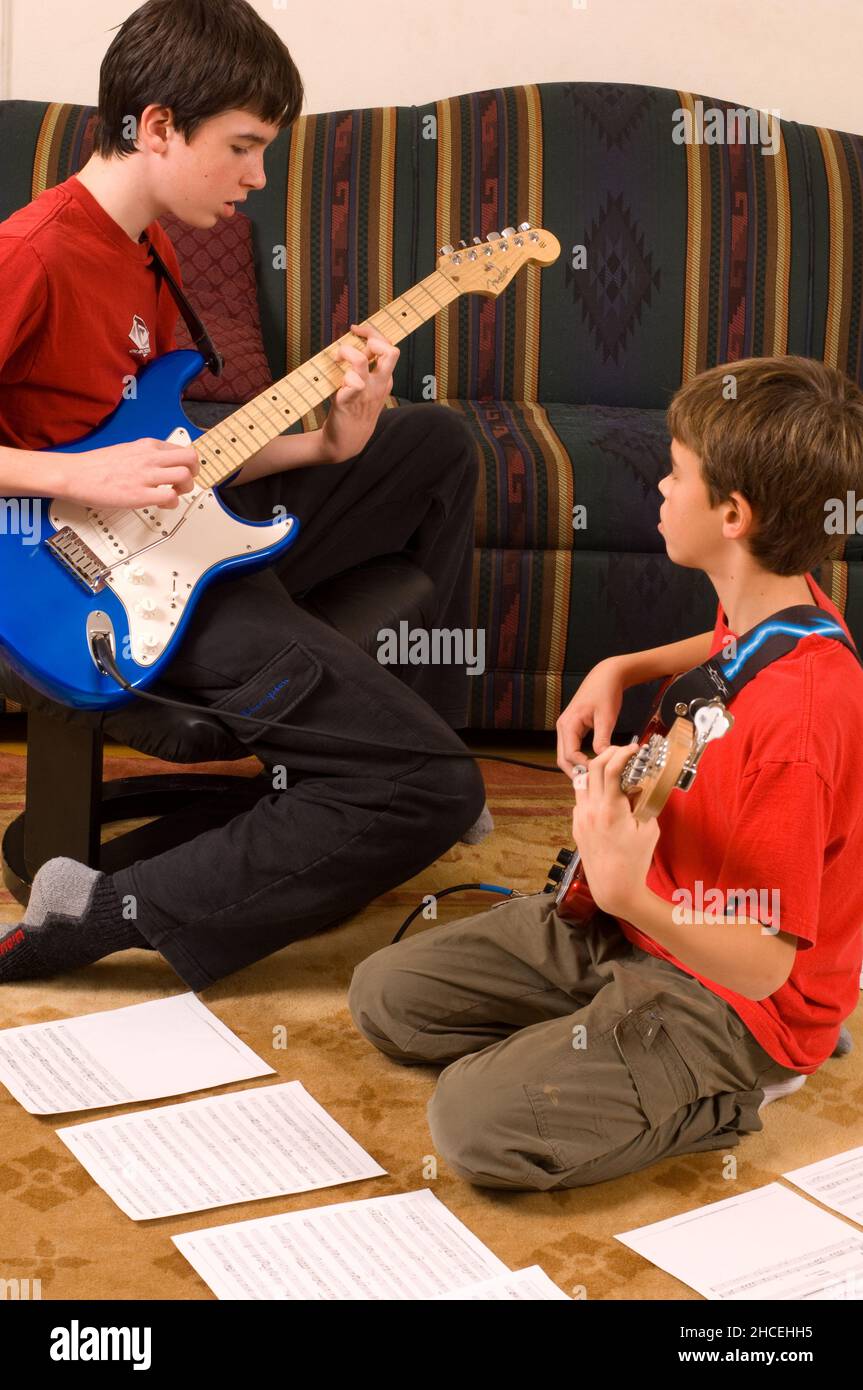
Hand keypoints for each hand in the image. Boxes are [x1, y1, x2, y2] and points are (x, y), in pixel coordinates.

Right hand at [68, 438, 199, 508]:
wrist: (75, 474)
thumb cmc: (96, 466)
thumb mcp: (127, 450)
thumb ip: (146, 456)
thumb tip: (161, 464)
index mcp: (147, 446)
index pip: (183, 449)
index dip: (188, 464)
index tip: (183, 472)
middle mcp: (149, 458)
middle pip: (191, 458)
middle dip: (194, 473)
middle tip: (184, 483)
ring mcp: (145, 476)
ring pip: (185, 476)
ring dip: (185, 489)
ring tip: (172, 494)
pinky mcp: (139, 495)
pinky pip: (170, 497)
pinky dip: (172, 503)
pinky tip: (161, 504)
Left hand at [320, 323, 399, 463]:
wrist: (345, 442)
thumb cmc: (352, 410)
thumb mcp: (364, 387)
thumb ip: (362, 368)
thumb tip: (351, 343)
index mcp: (384, 379)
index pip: (389, 347)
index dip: (373, 332)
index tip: (356, 329)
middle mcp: (379, 384)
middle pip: (389, 351)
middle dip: (371, 335)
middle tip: (354, 335)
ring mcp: (365, 393)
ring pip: (360, 361)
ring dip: (345, 352)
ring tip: (337, 358)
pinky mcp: (348, 401)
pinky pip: (349, 382)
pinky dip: (342, 376)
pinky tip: (336, 381)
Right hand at [557, 657, 625, 776]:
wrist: (606, 676)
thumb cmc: (605, 692)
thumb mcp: (607, 717)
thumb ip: (603, 739)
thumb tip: (603, 759)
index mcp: (568, 724)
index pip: (569, 754)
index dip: (583, 767)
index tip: (599, 774)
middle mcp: (563, 727)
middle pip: (562, 759)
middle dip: (575, 772)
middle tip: (592, 784)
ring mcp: (566, 728)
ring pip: (565, 755)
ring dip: (576, 767)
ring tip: (593, 778)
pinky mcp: (573, 729)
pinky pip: (571, 749)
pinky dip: (579, 759)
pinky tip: (592, 765)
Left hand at [571, 744, 658, 917]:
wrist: (614, 888)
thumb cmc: (634, 861)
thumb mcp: (649, 828)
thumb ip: (645, 803)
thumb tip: (644, 785)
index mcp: (610, 810)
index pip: (611, 768)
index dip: (623, 752)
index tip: (635, 748)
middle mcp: (590, 810)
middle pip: (592, 767)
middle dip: (609, 754)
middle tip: (624, 753)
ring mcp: (580, 818)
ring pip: (582, 781)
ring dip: (597, 770)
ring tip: (614, 772)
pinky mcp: (576, 826)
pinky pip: (580, 798)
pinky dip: (592, 790)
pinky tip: (606, 796)